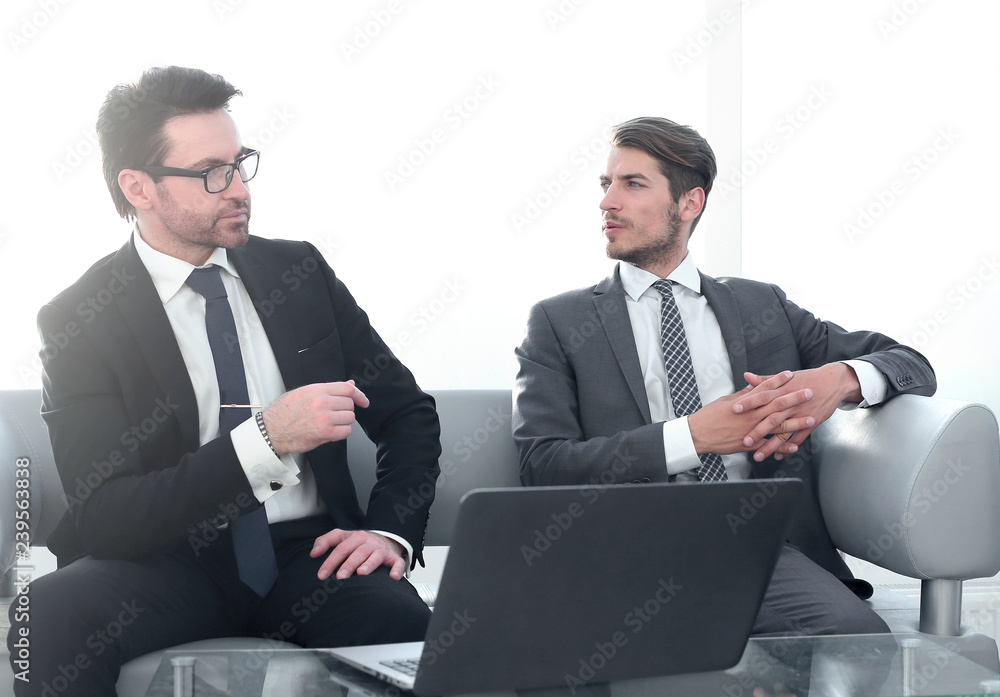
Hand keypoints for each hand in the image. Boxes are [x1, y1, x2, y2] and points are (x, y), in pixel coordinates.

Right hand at [262, 381, 368, 454]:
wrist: (271, 430)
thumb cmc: (284, 412)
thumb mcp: (304, 393)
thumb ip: (328, 390)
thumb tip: (350, 384)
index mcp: (317, 389)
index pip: (347, 388)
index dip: (359, 395)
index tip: (363, 401)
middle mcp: (322, 401)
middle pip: (350, 404)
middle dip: (344, 411)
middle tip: (333, 416)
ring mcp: (324, 417)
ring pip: (350, 418)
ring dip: (343, 422)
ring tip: (328, 424)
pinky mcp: (324, 432)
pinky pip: (346, 431)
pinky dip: (341, 433)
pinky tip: (330, 432)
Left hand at [311, 529, 406, 580]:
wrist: (384, 539)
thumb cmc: (358, 543)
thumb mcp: (341, 537)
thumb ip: (325, 541)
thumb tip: (313, 554)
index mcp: (356, 537)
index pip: (341, 548)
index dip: (331, 561)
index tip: (321, 575)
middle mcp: (370, 542)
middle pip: (359, 552)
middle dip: (349, 564)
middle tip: (340, 577)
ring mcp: (383, 550)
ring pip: (376, 556)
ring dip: (369, 565)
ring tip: (361, 574)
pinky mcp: (394, 558)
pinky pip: (397, 563)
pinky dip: (396, 570)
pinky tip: (392, 578)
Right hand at [688, 371, 815, 455]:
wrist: (698, 434)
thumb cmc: (708, 417)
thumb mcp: (725, 401)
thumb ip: (742, 395)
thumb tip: (752, 385)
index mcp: (744, 403)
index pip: (764, 388)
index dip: (778, 380)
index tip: (790, 374)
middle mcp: (750, 415)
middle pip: (776, 404)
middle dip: (794, 398)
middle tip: (809, 392)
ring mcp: (751, 430)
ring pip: (778, 426)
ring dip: (796, 422)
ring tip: (810, 418)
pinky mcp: (749, 444)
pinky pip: (769, 446)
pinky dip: (782, 446)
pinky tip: (794, 445)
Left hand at [735, 364, 861, 461]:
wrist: (833, 382)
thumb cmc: (807, 379)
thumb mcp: (786, 378)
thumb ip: (765, 380)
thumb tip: (747, 376)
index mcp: (782, 391)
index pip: (762, 396)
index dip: (748, 402)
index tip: (734, 409)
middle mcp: (790, 404)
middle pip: (772, 418)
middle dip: (758, 430)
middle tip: (744, 441)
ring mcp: (801, 415)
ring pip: (783, 432)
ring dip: (771, 445)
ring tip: (758, 455)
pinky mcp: (810, 423)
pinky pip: (798, 438)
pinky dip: (788, 448)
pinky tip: (778, 456)